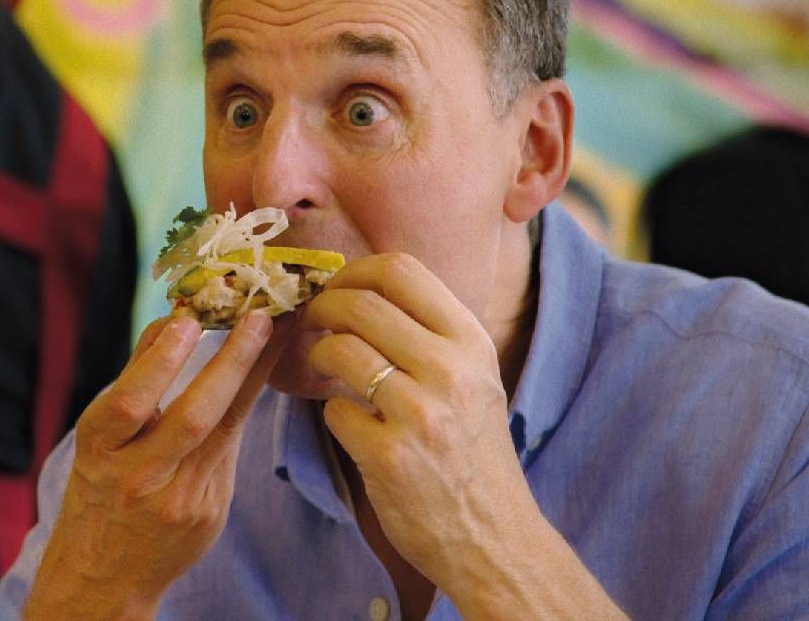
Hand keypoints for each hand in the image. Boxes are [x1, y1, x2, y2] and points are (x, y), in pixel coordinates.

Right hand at [24, 312, 274, 620]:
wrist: (106, 572)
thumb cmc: (100, 486)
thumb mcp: (98, 437)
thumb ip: (135, 379)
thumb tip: (174, 317)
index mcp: (100, 451)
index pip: (129, 402)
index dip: (160, 361)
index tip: (189, 319)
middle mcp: (138, 477)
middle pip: (192, 418)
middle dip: (231, 363)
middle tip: (261, 317)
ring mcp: (179, 499)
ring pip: (224, 431)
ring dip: (253, 376)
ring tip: (278, 333)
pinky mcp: (209, 513)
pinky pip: (230, 451)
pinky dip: (244, 407)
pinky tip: (264, 372)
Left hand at [302, 253, 534, 594]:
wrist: (495, 538)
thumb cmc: (473, 453)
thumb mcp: (475, 379)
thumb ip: (431, 334)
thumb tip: (363, 288)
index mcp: (471, 343)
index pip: (400, 269)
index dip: (353, 271)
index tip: (336, 289)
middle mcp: (451, 372)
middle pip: (361, 304)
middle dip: (322, 308)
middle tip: (312, 323)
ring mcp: (421, 415)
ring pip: (340, 351)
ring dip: (319, 356)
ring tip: (324, 368)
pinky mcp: (390, 457)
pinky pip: (334, 411)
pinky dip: (333, 413)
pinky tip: (351, 424)